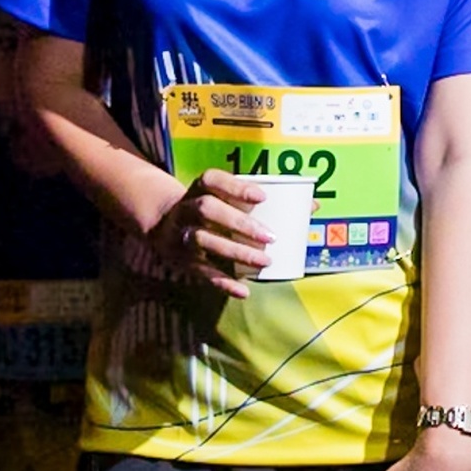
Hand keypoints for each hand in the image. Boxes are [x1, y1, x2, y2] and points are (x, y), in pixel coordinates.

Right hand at [141, 170, 275, 297]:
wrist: (164, 226)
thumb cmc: (209, 210)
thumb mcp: (219, 196)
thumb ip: (251, 201)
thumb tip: (306, 208)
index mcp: (198, 188)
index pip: (212, 180)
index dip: (236, 187)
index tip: (263, 197)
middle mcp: (186, 209)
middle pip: (207, 209)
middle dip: (239, 223)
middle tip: (270, 236)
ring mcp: (181, 235)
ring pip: (204, 240)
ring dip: (236, 252)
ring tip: (265, 261)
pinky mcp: (182, 261)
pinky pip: (201, 272)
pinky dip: (223, 282)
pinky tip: (243, 291)